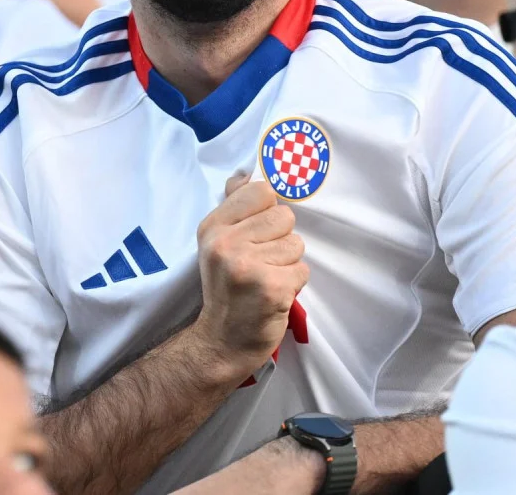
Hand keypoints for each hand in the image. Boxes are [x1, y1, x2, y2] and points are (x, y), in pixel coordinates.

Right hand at [190, 174, 309, 375]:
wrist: (221, 342)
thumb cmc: (226, 289)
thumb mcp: (218, 243)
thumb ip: (234, 207)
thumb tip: (246, 173)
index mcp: (213, 226)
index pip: (261, 191)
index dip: (267, 212)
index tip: (256, 234)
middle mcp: (226, 243)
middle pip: (284, 216)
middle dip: (280, 240)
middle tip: (261, 263)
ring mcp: (248, 266)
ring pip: (296, 244)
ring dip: (288, 264)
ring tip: (266, 279)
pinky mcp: (271, 288)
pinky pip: (302, 270)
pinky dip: (293, 284)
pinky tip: (274, 295)